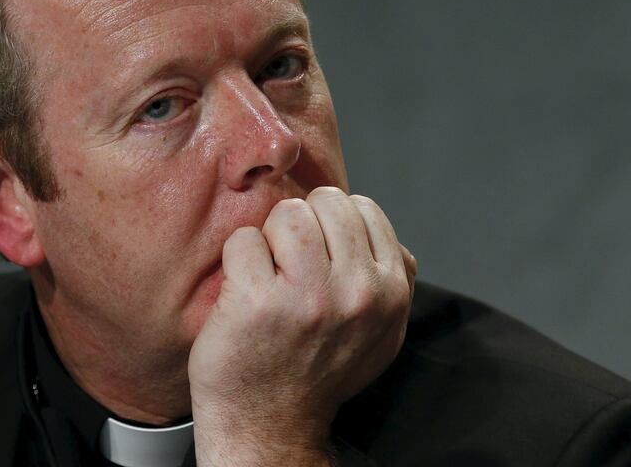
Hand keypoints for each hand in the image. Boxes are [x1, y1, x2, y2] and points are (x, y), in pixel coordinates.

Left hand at [188, 187, 415, 466]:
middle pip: (325, 202)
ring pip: (286, 213)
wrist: (270, 427)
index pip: (363, 208)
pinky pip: (243, 240)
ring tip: (269, 278)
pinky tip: (243, 294)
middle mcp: (356, 292)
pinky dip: (237, 261)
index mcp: (390, 292)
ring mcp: (307, 296)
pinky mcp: (256, 301)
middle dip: (303, 226)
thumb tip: (392, 241)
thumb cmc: (318, 373)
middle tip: (291, 269)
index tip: (319, 261)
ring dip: (270, 240)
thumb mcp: (379, 334)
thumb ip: (393, 284)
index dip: (333, 226)